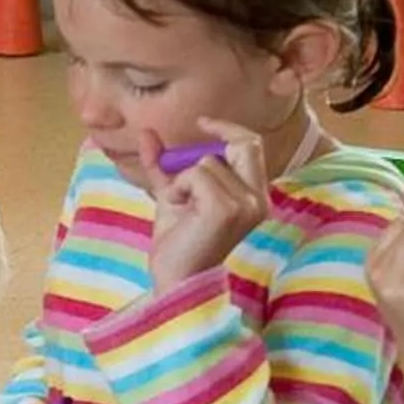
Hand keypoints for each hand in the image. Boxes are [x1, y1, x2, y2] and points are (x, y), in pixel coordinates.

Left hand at [136, 122, 270, 286]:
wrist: (174, 280)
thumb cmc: (178, 244)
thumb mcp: (172, 196)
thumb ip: (164, 165)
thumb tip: (145, 132)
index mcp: (255, 195)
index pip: (253, 145)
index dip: (228, 128)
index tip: (202, 123)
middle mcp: (258, 199)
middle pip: (244, 143)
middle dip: (212, 145)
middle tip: (187, 159)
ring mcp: (246, 203)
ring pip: (206, 162)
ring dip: (182, 182)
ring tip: (180, 209)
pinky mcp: (227, 208)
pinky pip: (195, 175)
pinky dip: (177, 190)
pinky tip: (178, 212)